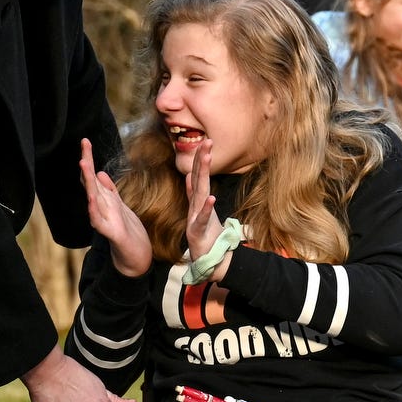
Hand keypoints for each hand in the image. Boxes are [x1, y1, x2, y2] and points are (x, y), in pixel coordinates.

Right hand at [78, 138, 151, 277]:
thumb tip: (100, 173)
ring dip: (88, 182)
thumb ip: (110, 190)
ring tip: (83, 164)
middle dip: (86, 164)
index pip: (93, 176)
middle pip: (90, 182)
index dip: (88, 159)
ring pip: (92, 198)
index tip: (85, 141)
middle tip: (83, 146)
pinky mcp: (110, 233)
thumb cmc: (128, 232)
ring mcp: (103, 220)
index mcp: (105, 200)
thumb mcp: (121, 206)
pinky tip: (90, 199)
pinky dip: (94, 209)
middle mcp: (100, 208)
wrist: (134, 257)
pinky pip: (98, 220)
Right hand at [184, 137, 226, 277]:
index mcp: (197, 201)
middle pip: (198, 179)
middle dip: (202, 160)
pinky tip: (211, 197)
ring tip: (206, 159)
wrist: (208, 260)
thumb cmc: (207, 235)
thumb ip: (194, 195)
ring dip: (202, 175)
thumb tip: (190, 177)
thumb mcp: (202, 211)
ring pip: (199, 193)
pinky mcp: (197, 232)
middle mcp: (194, 207)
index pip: (198, 177)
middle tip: (207, 142)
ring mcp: (195, 218)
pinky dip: (206, 208)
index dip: (201, 159)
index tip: (207, 142)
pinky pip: (202, 218)